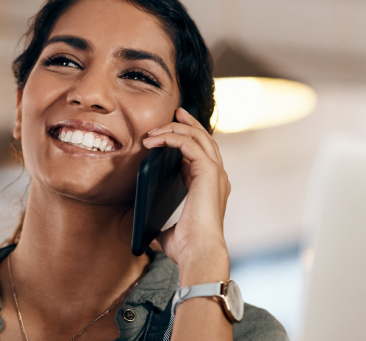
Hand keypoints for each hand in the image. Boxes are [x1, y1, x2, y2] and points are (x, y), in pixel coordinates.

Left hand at [142, 107, 231, 283]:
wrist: (198, 252)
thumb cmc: (187, 247)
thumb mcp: (169, 234)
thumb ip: (161, 229)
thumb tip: (148, 236)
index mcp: (211, 187)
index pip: (202, 154)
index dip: (188, 138)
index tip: (170, 131)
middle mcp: (217, 177)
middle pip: (205, 138)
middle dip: (188, 123)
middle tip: (173, 113)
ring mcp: (215, 172)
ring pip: (197, 136)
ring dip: (174, 129)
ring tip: (154, 131)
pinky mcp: (208, 171)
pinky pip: (189, 143)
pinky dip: (171, 138)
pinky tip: (154, 141)